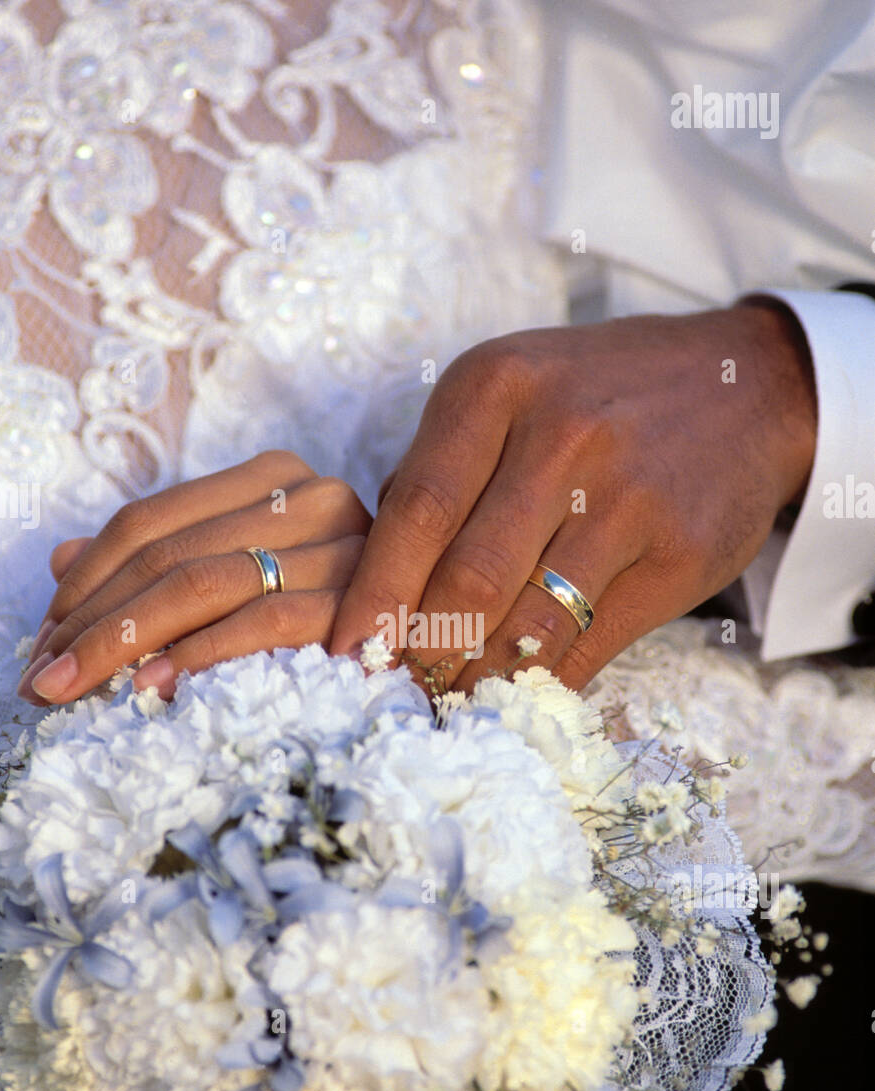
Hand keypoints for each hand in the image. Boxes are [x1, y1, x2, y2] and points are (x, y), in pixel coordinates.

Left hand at [19, 450, 370, 704]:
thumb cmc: (329, 628)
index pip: (151, 519)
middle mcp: (314, 497)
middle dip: (91, 622)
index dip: (85, 582)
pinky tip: (154, 686)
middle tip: (41, 680)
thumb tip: (63, 558)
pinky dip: (201, 654)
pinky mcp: (366, 602)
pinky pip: (265, 622)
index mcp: (276, 480)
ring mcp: (344, 546)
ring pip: (205, 582)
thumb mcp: (233, 581)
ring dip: (125, 641)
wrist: (445, 658)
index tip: (44, 641)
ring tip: (75, 689)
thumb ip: (157, 562)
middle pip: (169, 552)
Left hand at [330, 301, 816, 690]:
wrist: (744, 388)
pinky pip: (589, 644)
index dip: (373, 596)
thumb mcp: (512, 390)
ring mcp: (629, 498)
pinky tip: (509, 698)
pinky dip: (539, 684)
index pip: (417, 511)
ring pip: (527, 623)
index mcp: (499, 387)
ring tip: (442, 703)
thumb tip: (374, 579)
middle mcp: (563, 437)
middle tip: (393, 690)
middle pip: (466, 578)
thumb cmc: (601, 396)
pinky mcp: (677, 555)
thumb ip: (443, 468)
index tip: (345, 654)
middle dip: (420, 650)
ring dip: (475, 679)